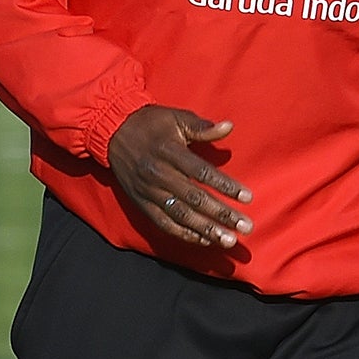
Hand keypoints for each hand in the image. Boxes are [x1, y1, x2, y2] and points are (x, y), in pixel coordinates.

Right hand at [107, 106, 253, 248]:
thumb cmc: (150, 123)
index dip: (225, 186)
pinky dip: (184, 233)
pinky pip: (164, 223)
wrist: (111, 131)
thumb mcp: (175, 118)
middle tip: (245, 227)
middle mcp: (158, 174)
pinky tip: (204, 241)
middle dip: (222, 214)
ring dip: (205, 230)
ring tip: (228, 240)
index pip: (201, 173)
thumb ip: (202, 127)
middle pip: (194, 198)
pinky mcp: (141, 203)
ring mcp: (149, 192)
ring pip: (180, 215)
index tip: (247, 198)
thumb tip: (228, 127)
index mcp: (169, 152)